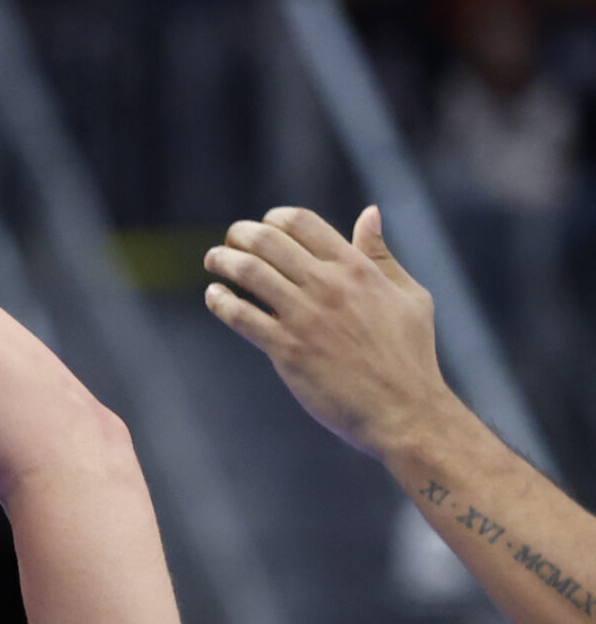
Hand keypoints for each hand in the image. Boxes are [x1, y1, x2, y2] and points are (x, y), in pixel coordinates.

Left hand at [203, 205, 452, 460]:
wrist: (404, 411)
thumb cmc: (409, 355)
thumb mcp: (408, 295)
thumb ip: (380, 254)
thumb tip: (369, 212)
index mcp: (356, 269)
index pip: (301, 223)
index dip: (273, 219)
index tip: (262, 227)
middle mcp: (328, 286)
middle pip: (266, 241)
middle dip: (239, 235)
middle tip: (229, 241)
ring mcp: (305, 316)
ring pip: (248, 272)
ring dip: (222, 260)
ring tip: (214, 260)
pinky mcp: (287, 349)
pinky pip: (240, 315)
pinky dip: (220, 300)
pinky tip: (215, 295)